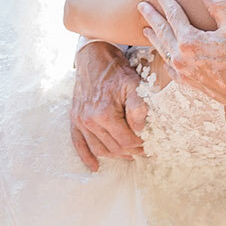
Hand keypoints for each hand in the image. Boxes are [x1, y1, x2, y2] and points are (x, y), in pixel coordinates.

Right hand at [70, 41, 147, 171]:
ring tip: (129, 155)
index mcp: (104, 113)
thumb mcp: (133, 84)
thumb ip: (138, 106)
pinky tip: (95, 167)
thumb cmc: (116, 71)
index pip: (126, 141)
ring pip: (99, 149)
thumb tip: (139, 129)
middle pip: (114, 148)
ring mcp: (80, 121)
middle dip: (131, 151)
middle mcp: (90, 120)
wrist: (94, 58)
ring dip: (115, 155)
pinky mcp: (75, 120)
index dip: (141, 146)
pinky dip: (87, 157)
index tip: (150, 145)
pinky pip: (79, 143)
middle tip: (144, 151)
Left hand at [138, 0, 225, 115]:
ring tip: (145, 28)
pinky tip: (162, 52)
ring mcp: (180, 69)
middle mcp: (180, 55)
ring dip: (153, 36)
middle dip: (151, 16)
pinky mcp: (184, 80)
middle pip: (161, 30)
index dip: (166, 0)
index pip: (173, 14)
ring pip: (162, 48)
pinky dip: (163, 55)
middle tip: (142, 5)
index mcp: (190, 40)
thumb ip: (218, 6)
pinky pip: (168, 65)